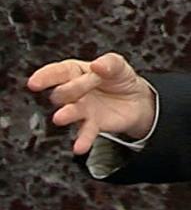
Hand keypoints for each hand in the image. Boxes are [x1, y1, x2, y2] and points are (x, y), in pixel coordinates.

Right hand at [27, 53, 155, 154]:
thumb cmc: (120, 79)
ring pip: (70, 112)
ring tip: (60, 118)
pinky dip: (82, 140)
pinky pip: (86, 133)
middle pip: (63, 92)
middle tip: (75, 89)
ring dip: (66, 115)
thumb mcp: (119, 65)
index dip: (46, 76)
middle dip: (69, 90)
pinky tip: (79, 147)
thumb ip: (110, 62)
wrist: (137, 100)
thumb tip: (98, 64)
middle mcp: (74, 92)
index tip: (34, 82)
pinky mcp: (93, 124)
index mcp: (77, 73)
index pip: (59, 72)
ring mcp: (82, 110)